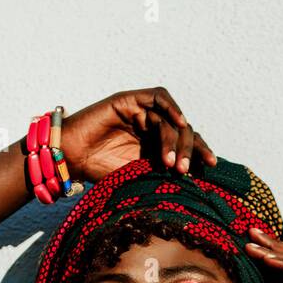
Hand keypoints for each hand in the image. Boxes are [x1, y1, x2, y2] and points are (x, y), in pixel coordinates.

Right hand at [59, 88, 216, 184]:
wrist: (71, 159)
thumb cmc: (99, 172)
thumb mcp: (137, 177)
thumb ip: (160, 174)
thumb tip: (190, 186)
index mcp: (156, 145)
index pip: (186, 145)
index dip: (200, 155)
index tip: (210, 169)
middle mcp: (152, 127)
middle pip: (183, 132)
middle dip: (189, 151)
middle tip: (184, 171)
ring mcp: (141, 112)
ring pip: (171, 119)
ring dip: (176, 140)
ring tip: (173, 163)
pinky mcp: (130, 100)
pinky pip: (158, 96)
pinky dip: (171, 107)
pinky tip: (178, 122)